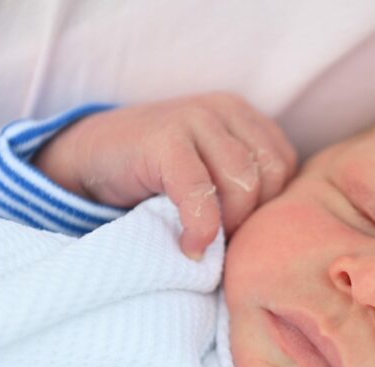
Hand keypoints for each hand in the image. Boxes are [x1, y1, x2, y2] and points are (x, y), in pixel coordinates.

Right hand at [33, 93, 296, 258]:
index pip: (285, 167)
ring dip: (229, 224)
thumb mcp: (212, 174)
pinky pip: (200, 191)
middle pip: (271, 175)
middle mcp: (225, 110)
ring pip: (243, 183)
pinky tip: (191, 248)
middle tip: (225, 242)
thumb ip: (246, 189)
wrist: (89, 159)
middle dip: (253, 217)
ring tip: (207, 243)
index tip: (242, 233)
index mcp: (244, 118)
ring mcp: (194, 118)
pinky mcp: (164, 138)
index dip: (270, 207)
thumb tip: (280, 235)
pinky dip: (201, 228)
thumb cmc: (158, 180)